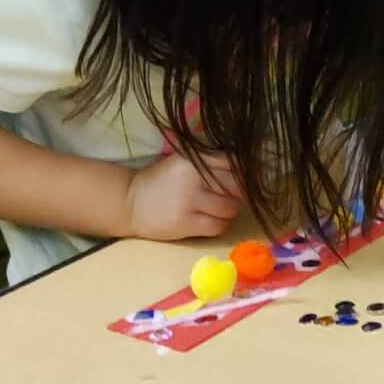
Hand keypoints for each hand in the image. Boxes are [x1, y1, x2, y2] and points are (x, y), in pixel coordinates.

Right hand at [122, 152, 242, 241]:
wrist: (131, 202)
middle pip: (237, 185)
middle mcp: (192, 176)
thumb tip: (252, 169)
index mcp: (194, 157)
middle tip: (227, 195)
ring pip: (231, 208)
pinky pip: (219, 226)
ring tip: (214, 208)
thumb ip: (213, 162)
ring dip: (229, 211)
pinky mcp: (185, 222)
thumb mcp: (185, 162)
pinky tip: (208, 220)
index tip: (251, 178)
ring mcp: (188, 200)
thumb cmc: (164, 181)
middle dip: (238, 193)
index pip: (235, 161)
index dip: (247, 172)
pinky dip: (219, 225)